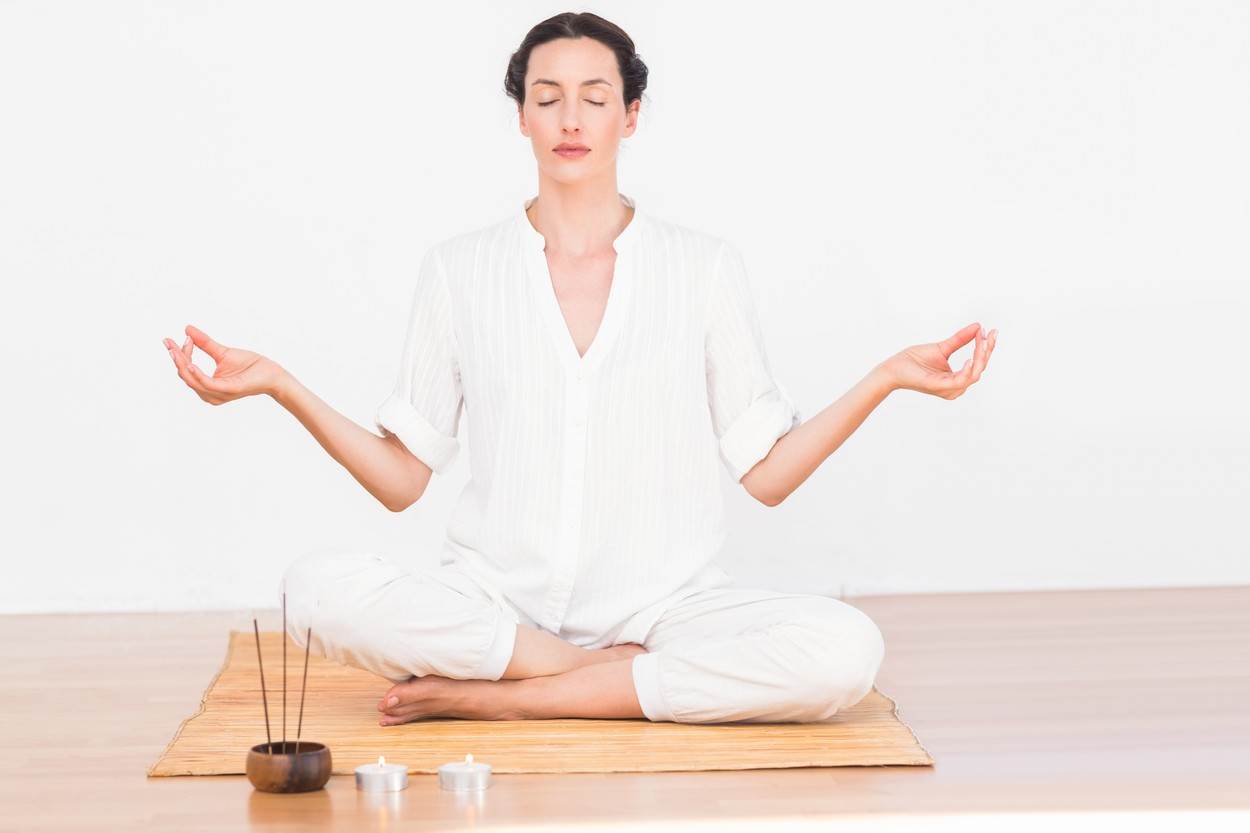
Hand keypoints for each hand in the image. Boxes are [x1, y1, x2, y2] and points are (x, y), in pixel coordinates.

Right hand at [162, 324, 284, 404]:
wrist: (272, 374)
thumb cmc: (250, 366)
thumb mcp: (222, 352)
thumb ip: (204, 343)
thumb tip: (187, 329)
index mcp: (208, 385)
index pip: (186, 370)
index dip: (179, 355)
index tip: (175, 339)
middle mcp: (210, 393)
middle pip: (185, 376)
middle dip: (176, 358)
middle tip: (168, 342)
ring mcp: (218, 394)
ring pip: (192, 380)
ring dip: (182, 364)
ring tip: (175, 350)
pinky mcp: (227, 390)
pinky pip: (206, 383)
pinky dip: (196, 374)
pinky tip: (189, 363)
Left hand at [879, 322, 997, 398]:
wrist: (893, 368)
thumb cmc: (914, 360)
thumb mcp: (942, 347)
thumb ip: (960, 339)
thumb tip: (978, 326)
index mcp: (956, 378)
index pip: (978, 364)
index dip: (986, 348)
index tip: (991, 331)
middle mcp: (955, 386)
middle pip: (979, 369)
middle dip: (987, 351)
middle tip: (990, 334)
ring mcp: (948, 389)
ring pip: (973, 375)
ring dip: (980, 358)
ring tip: (982, 342)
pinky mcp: (939, 387)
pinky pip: (960, 381)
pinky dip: (967, 370)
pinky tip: (969, 359)